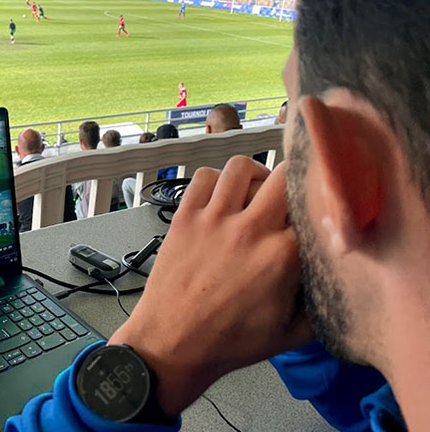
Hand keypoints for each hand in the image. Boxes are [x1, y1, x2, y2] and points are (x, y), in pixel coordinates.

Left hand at [109, 157, 310, 415]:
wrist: (172, 344)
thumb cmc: (230, 342)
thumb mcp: (294, 333)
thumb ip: (324, 301)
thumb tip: (339, 274)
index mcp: (283, 256)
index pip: (315, 210)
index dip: (320, 211)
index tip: (318, 216)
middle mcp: (250, 229)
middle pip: (286, 175)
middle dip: (295, 182)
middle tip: (290, 198)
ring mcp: (213, 219)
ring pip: (241, 166)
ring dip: (254, 176)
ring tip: (255, 193)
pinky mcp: (184, 218)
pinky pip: (203, 177)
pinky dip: (215, 180)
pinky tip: (221, 198)